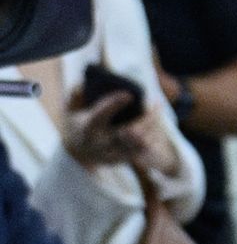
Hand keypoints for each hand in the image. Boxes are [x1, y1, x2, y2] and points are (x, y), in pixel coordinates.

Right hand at [60, 91, 178, 176]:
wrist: (78, 151)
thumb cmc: (78, 122)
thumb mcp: (71, 108)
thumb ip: (76, 95)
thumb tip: (85, 84)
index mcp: (86, 128)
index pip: (99, 115)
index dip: (114, 104)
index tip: (129, 94)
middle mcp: (100, 143)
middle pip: (128, 133)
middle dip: (145, 119)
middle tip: (156, 103)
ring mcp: (112, 154)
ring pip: (141, 143)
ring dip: (153, 126)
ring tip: (157, 109)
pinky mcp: (123, 159)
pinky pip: (144, 150)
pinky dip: (153, 135)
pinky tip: (157, 121)